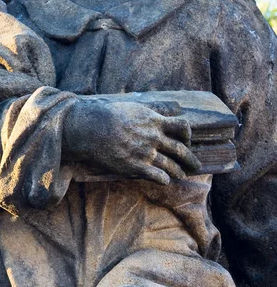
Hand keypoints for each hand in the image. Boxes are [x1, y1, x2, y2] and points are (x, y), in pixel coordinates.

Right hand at [63, 98, 200, 184]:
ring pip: (171, 165)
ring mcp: (146, 153)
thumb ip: (157, 108)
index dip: (187, 135)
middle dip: (191, 160)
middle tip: (196, 166)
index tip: (186, 140)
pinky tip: (165, 181)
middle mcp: (154, 137)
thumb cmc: (111, 115)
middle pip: (181, 150)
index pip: (183, 127)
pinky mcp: (136, 167)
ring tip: (181, 176)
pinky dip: (164, 179)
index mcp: (155, 121)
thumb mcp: (136, 107)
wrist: (90, 129)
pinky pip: (158, 177)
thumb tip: (175, 106)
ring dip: (179, 172)